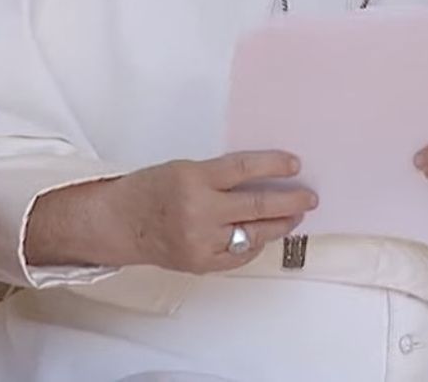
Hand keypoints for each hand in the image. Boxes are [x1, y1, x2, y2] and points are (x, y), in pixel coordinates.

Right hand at [31, 150, 317, 273]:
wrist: (117, 223)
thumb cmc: (150, 190)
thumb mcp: (183, 169)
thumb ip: (218, 177)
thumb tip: (263, 178)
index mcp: (193, 179)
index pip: (244, 169)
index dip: (274, 165)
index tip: (295, 163)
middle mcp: (199, 211)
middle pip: (257, 205)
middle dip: (290, 201)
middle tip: (310, 197)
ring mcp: (201, 241)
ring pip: (253, 233)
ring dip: (279, 224)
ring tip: (295, 216)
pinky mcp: (201, 263)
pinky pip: (239, 255)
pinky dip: (255, 244)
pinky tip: (265, 235)